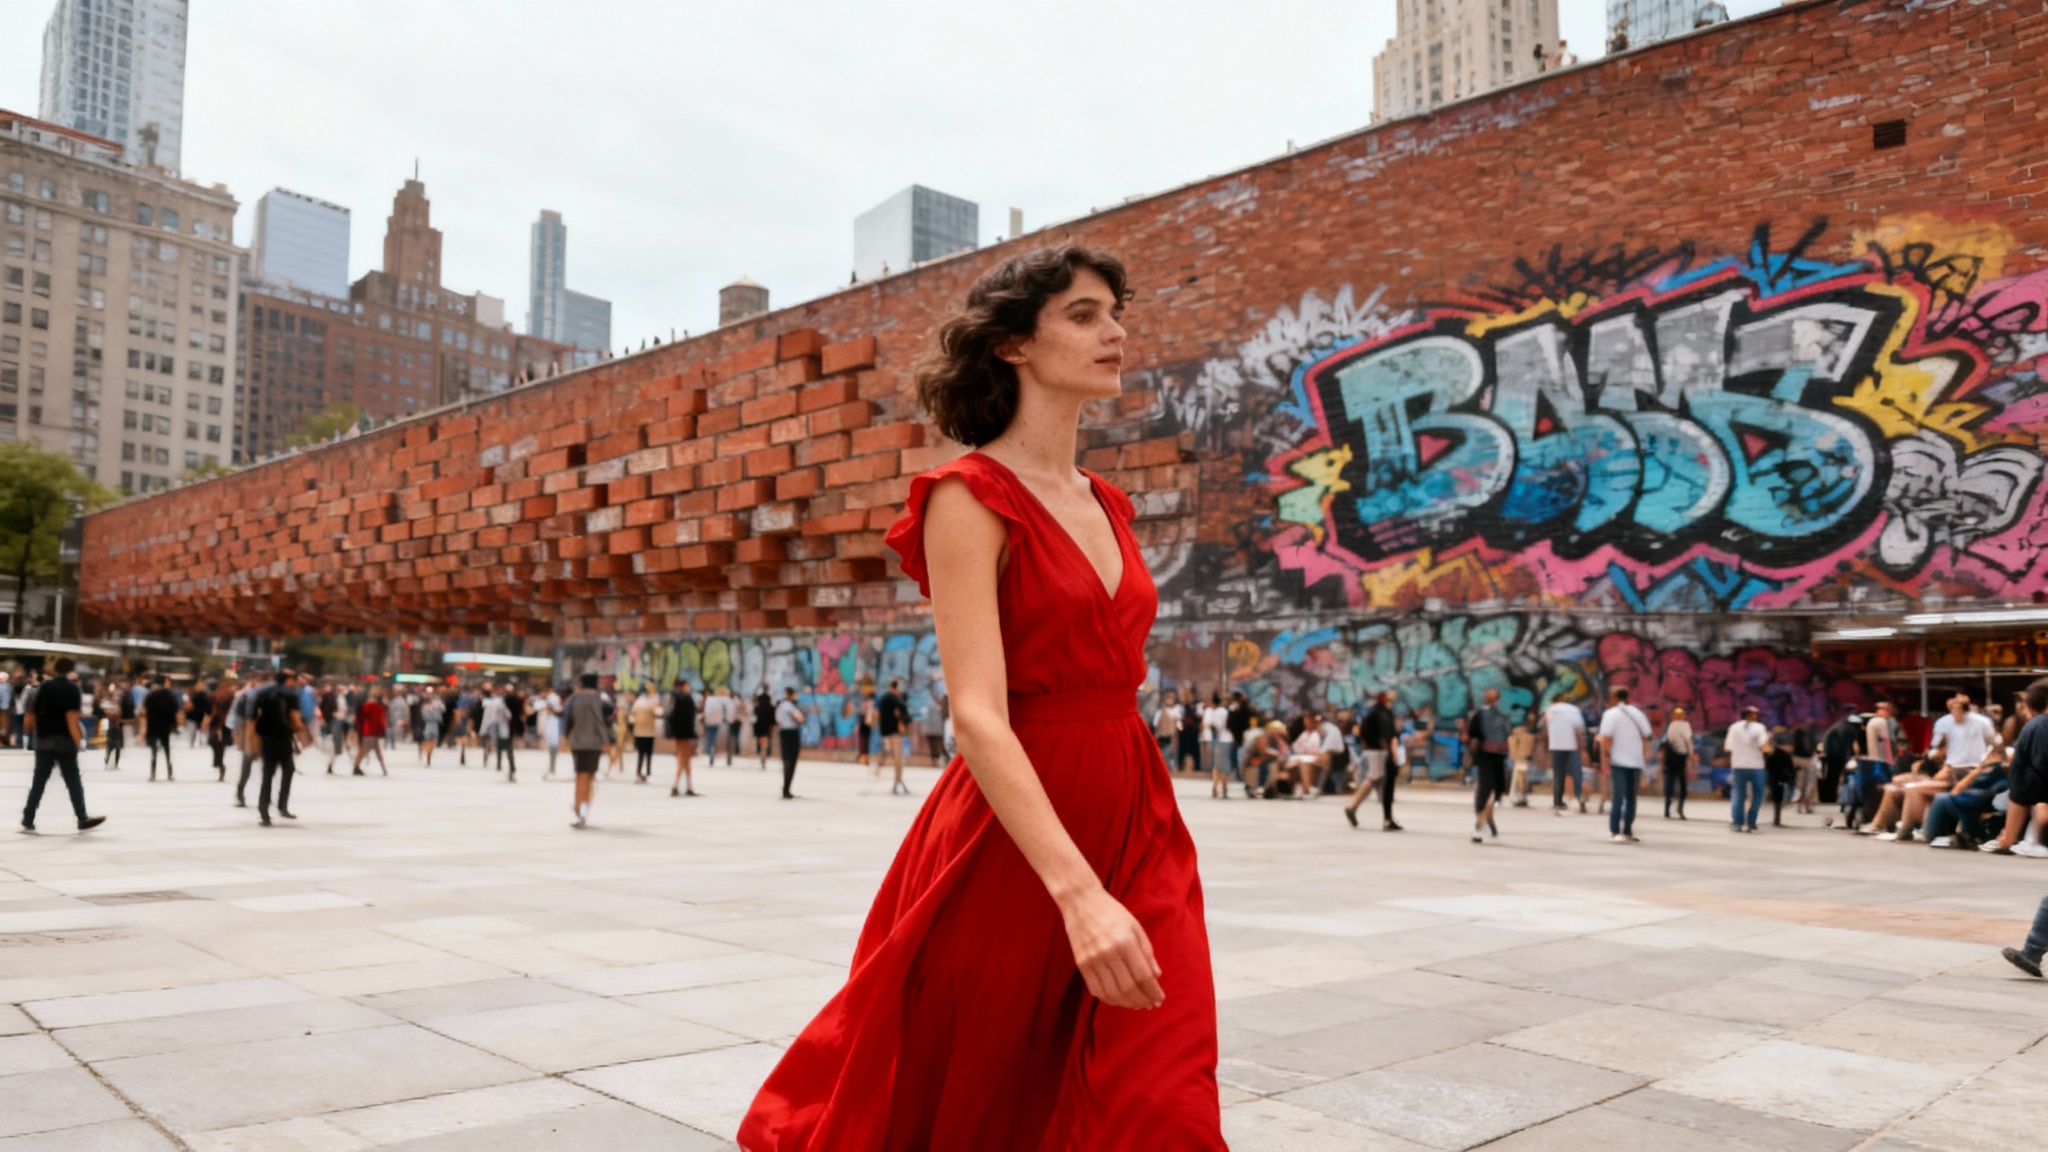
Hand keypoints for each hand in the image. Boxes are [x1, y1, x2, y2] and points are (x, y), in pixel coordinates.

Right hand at [1056, 884, 1163, 1009]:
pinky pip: (1096, 990)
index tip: (1160, 999)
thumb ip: (1147, 952)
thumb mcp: (1135, 927)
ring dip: (1127, 1003)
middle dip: (1142, 1000)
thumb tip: (1156, 976)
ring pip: (1112, 993)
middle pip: (1128, 988)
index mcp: (1125, 941)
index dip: (1153, 991)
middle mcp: (1108, 952)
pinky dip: (1109, 999)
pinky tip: (1119, 999)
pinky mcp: (1081, 964)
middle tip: (1150, 1005)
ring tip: (1137, 1004)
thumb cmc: (1112, 912)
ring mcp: (1092, 959)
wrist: (1081, 902)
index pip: (1143, 976)